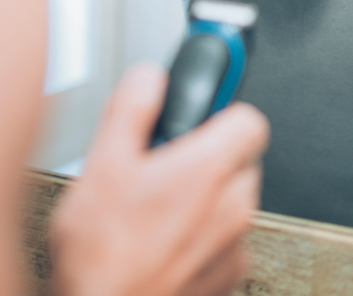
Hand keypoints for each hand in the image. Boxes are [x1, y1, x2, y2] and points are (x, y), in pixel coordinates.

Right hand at [49, 63, 268, 295]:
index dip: (221, 110)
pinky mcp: (227, 279)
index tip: (198, 110)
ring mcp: (234, 248)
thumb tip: (150, 77)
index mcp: (208, 171)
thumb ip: (132, 107)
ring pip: (232, 201)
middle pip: (240, 159)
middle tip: (160, 163)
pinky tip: (160, 239)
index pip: (250, 119)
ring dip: (203, 197)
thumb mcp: (102, 163)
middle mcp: (233, 209)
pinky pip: (224, 240)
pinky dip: (201, 234)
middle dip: (205, 154)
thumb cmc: (102, 255)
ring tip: (153, 206)